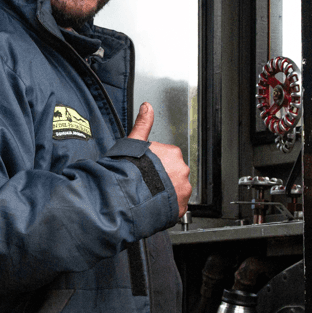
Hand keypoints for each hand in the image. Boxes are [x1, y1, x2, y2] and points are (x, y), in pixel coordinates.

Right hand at [127, 102, 191, 218]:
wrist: (128, 196)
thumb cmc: (129, 169)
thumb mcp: (133, 141)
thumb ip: (143, 123)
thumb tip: (147, 106)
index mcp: (173, 153)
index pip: (167, 156)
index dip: (154, 163)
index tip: (145, 168)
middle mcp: (182, 170)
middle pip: (174, 172)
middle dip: (162, 177)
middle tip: (146, 181)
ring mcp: (183, 189)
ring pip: (177, 189)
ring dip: (166, 191)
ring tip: (149, 194)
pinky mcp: (181, 206)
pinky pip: (177, 205)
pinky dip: (167, 205)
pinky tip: (154, 203)